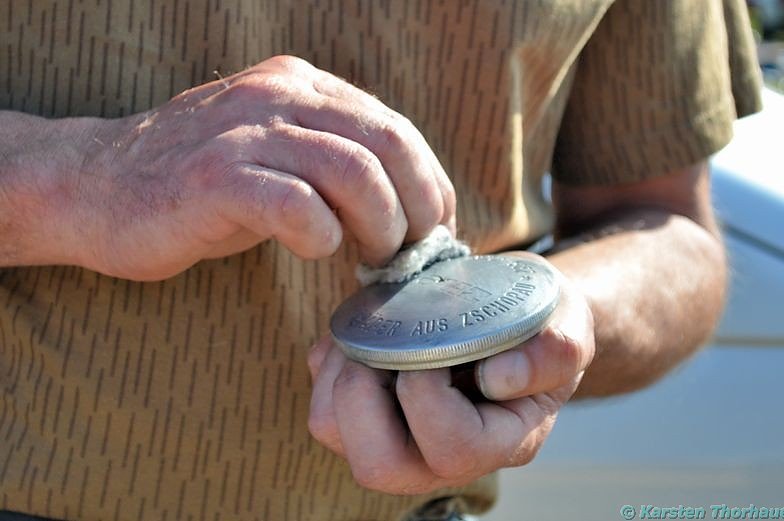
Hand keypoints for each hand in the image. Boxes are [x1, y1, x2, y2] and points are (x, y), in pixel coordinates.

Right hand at [30, 55, 453, 279]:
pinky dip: (322, 236)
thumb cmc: (201, 186)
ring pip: (353, 171)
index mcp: (301, 87)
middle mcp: (279, 97)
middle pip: (387, 144)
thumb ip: (336, 165)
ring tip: (371, 260)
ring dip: (379, 227)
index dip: (429, 184)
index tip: (432, 230)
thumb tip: (410, 212)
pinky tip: (314, 249)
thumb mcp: (278, 154)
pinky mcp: (213, 179)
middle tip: (409, 253)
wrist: (95, 186)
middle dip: (416, 208)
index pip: (396, 128)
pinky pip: (296, 205)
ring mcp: (244, 133)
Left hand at [307, 253, 594, 493]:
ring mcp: (400, 438)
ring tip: (369, 333)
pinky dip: (327, 361)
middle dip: (362, 397)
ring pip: (335, 434)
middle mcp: (442, 455)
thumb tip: (498, 377)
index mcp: (500, 442)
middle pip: (379, 466)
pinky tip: (363, 331)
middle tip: (380, 344)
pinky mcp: (367, 415)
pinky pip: (321, 400)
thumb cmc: (542, 325)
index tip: (436, 344)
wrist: (516, 317)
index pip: (454, 449)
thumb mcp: (568, 326)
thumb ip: (554, 352)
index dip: (428, 397)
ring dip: (338, 376)